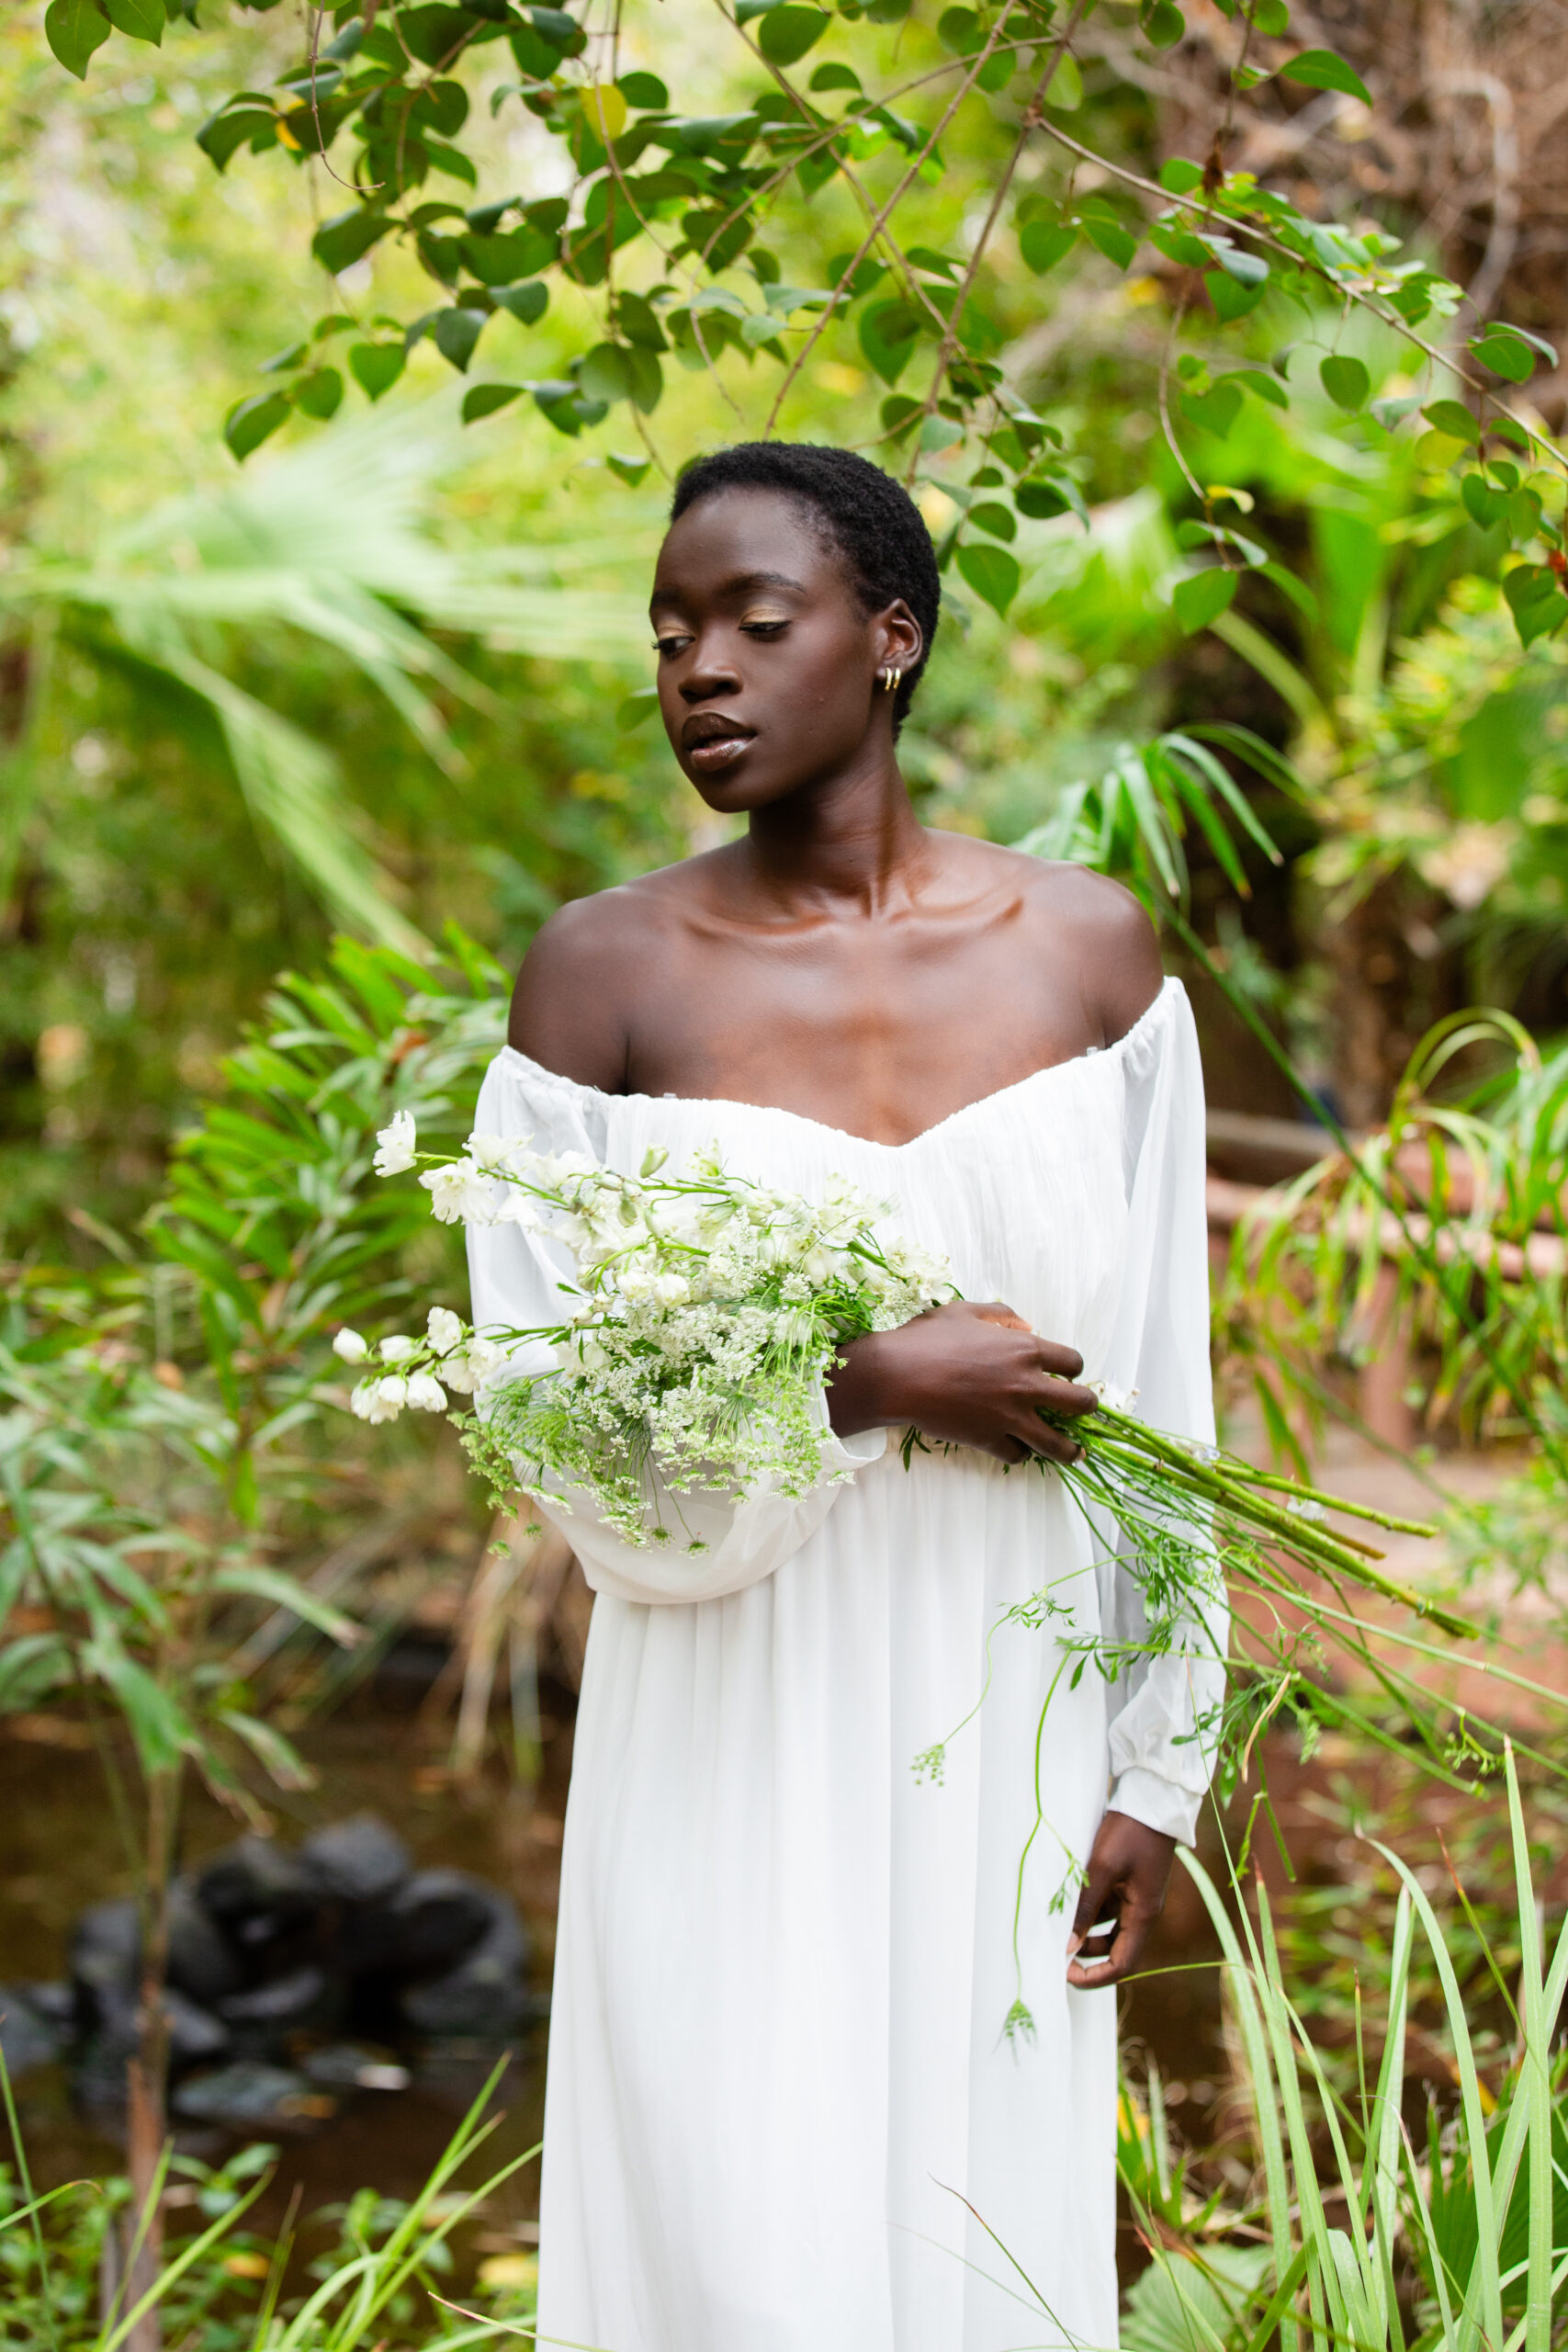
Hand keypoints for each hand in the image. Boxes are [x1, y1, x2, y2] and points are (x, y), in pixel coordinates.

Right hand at [826, 1299, 1095, 1464]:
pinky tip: (1016, 1449)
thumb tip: (1026, 1326)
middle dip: (1086, 1407)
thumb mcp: (965, 1311)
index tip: (1069, 1374)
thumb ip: (1001, 1315)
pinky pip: (1018, 1455)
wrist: (897, 1375)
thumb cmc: (928, 1338)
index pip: (1073, 1361)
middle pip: (1080, 1403)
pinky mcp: (990, 1440)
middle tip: (1081, 1410)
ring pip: (1057, 1443)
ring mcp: (1010, 1416)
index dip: (1074, 1368)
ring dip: (1070, 1449)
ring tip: (1075, 1454)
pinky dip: (1019, 1453)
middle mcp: (1026, 1385)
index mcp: (1025, 1350)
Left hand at [1066, 1811, 1175, 1989]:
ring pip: (1109, 1928)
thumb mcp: (1103, 1869)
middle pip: (1115, 1950)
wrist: (1151, 1800)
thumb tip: (1068, 1945)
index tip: (1067, 1975)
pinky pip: (1108, 1907)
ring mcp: (1136, 1897)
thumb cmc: (1129, 1833)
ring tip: (1058, 1924)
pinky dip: (1089, 1911)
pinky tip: (1069, 1901)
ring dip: (1086, 1932)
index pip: (1122, 1965)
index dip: (1095, 1977)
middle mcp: (1143, 1912)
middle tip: (1057, 1951)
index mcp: (1143, 1915)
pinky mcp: (1129, 1883)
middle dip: (1087, 1956)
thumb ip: (1085, 1908)